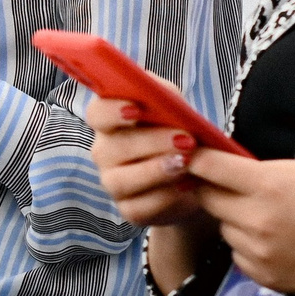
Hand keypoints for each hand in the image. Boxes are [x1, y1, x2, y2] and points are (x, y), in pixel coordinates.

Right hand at [84, 90, 206, 226]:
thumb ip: (162, 93)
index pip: (96, 113)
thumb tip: (151, 86)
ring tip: (185, 163)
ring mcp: (113, 183)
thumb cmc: (178, 133)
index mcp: (110, 122)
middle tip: (184, 139)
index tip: (135, 110)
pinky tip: (187, 186)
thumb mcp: (175, 108)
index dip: (111, 111)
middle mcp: (104, 153)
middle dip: (149, 142)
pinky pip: (139, 207)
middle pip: (112, 148)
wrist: (197, 176)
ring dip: (155, 171)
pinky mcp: (129, 210)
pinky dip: (165, 197)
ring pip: (121, 180)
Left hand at [180, 149, 294, 295]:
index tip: (192, 156)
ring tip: (269, 218)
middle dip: (216, 189)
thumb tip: (236, 168)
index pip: (211, 167)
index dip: (198, 159)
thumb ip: (268, 168)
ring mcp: (257, 251)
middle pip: (208, 198)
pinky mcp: (263, 276)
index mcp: (268, 186)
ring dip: (235, 219)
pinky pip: (237, 254)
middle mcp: (256, 219)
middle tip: (233, 186)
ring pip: (224, 228)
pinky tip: (276, 241)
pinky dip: (248, 246)